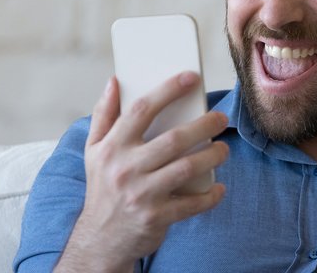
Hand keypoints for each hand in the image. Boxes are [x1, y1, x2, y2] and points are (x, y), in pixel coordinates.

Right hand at [56, 72, 229, 272]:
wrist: (100, 238)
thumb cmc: (103, 187)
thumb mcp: (93, 151)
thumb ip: (103, 115)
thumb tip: (114, 81)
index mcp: (112, 147)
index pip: (141, 110)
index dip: (168, 90)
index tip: (191, 77)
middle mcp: (125, 169)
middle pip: (173, 139)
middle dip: (204, 125)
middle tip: (221, 118)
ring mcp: (142, 194)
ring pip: (186, 168)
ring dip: (212, 156)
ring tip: (223, 149)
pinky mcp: (156, 217)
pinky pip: (191, 203)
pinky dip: (210, 196)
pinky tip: (219, 188)